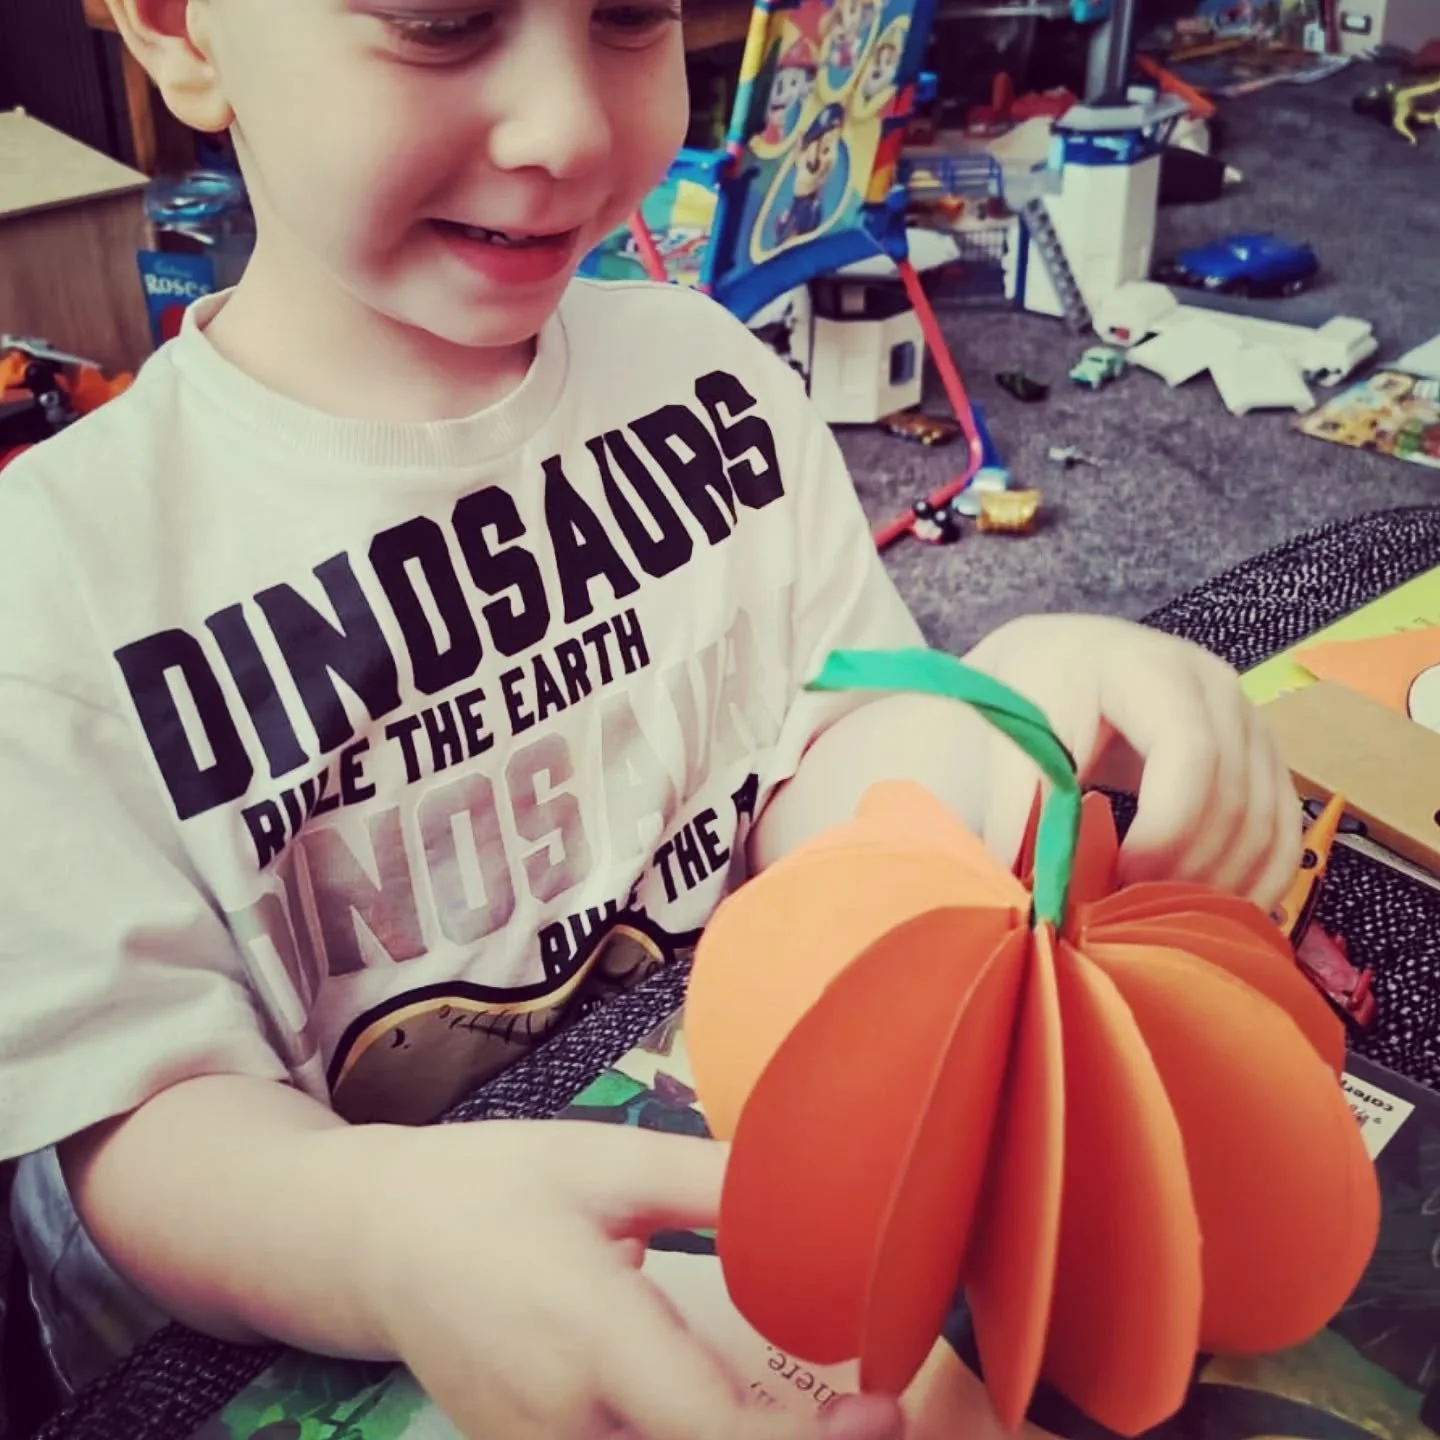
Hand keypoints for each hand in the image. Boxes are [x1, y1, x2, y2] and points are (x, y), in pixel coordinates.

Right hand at [356, 1120, 905, 1439]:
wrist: (377, 1238)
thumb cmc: (494, 1184)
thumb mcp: (606, 1160)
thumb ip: (716, 1181)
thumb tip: (827, 1191)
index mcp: (586, 1333)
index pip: (713, 1430)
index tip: (885, 1411)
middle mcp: (562, 1423)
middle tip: (869, 1420)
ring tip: (821, 1419)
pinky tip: (737, 1423)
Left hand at [964, 613, 1300, 909]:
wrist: (1042, 673)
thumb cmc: (1015, 707)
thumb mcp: (1002, 744)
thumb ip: (1016, 813)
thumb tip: (1036, 902)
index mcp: (1142, 666)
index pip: (1191, 752)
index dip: (1167, 829)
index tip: (1118, 877)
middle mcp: (1209, 683)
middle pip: (1234, 793)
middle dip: (1187, 869)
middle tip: (1133, 914)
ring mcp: (1243, 719)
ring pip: (1265, 820)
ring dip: (1221, 885)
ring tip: (1159, 919)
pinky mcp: (1259, 758)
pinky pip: (1283, 831)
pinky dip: (1257, 883)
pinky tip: (1213, 916)